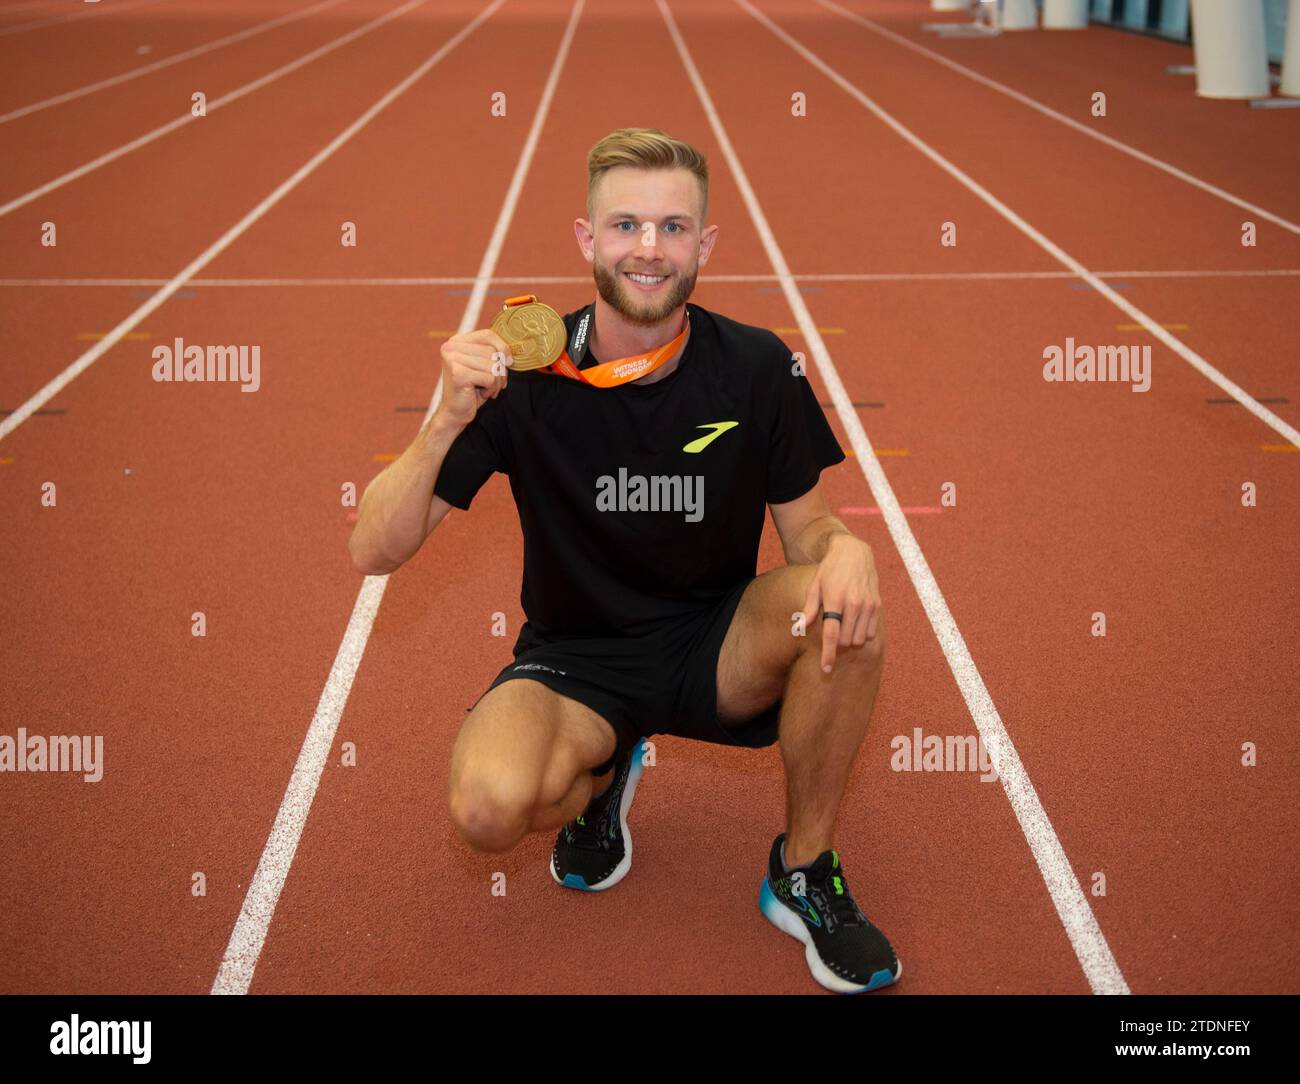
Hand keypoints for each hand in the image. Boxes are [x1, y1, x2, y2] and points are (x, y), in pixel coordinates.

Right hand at [434, 329, 511, 428]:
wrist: (455, 413)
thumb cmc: (471, 389)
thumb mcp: (482, 366)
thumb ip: (492, 353)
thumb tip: (509, 355)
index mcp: (456, 341)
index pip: (487, 335)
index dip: (503, 348)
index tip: (508, 363)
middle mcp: (451, 347)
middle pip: (492, 352)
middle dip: (499, 371)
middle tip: (492, 384)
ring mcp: (453, 359)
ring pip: (493, 366)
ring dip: (496, 382)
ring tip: (486, 389)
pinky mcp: (458, 374)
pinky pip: (489, 378)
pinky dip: (490, 389)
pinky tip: (479, 393)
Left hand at [800, 533, 880, 673]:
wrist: (854, 552)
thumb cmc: (829, 570)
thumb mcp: (815, 586)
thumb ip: (808, 609)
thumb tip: (798, 629)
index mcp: (835, 600)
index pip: (832, 634)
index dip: (828, 654)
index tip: (826, 669)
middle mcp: (854, 604)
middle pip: (846, 640)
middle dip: (837, 642)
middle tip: (832, 629)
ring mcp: (868, 605)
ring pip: (859, 639)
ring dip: (850, 639)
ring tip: (843, 625)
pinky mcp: (877, 605)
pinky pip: (871, 633)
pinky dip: (862, 634)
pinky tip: (855, 623)